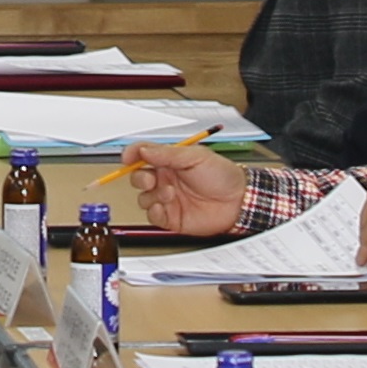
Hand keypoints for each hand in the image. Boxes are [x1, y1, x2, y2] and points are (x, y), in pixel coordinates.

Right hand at [123, 141, 249, 237]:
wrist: (238, 201)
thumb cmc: (223, 176)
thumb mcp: (196, 157)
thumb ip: (167, 153)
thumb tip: (143, 150)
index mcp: (170, 162)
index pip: (143, 155)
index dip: (132, 155)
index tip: (128, 157)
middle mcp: (166, 179)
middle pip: (138, 177)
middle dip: (140, 177)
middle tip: (151, 179)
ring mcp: (167, 199)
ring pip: (143, 197)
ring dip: (152, 195)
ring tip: (170, 193)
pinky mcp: (171, 217)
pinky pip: (152, 216)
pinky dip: (154, 212)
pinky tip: (164, 206)